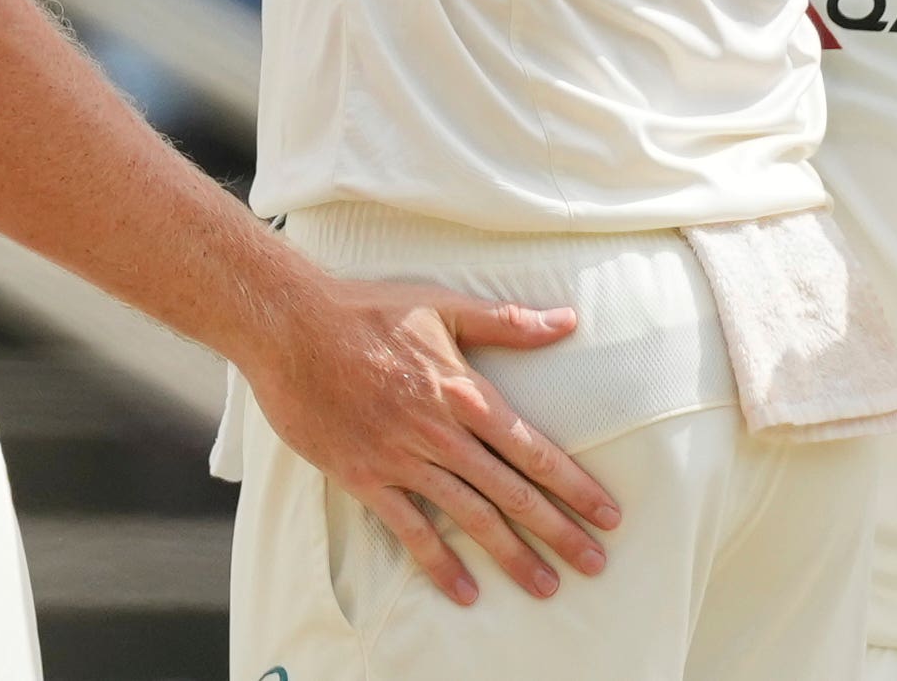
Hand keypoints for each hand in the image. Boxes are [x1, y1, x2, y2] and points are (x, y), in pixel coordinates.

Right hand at [242, 274, 617, 604]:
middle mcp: (440, 432)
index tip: (608, 514)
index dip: (574, 486)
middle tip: (595, 564)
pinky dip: (438, 563)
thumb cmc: (365, 310)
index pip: (533, 450)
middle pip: (512, 492)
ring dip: (511, 555)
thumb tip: (567, 320)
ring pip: (470, 516)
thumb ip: (506, 323)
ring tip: (545, 585)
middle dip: (558, 531)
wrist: (288, 327)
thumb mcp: (441, 305)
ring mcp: (402, 458)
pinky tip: (464, 591)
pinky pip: (409, 530)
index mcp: (464, 391)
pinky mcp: (365, 477)